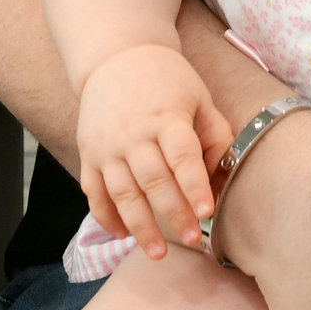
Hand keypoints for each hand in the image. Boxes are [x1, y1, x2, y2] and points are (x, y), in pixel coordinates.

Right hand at [74, 43, 233, 256]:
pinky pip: (94, 192)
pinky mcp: (89, 154)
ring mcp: (107, 146)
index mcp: (166, 117)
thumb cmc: (167, 81)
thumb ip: (214, 136)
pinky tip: (123, 234)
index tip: (207, 211)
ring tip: (158, 253)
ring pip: (122, 193)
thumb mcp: (199, 97)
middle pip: (153, 180)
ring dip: (140, 226)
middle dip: (174, 214)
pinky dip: (106, 217)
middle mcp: (134, 134)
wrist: (116, 57)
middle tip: (193, 239)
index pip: (181, 156)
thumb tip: (221, 177)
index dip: (194, 185)